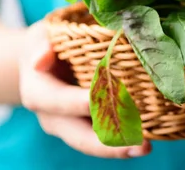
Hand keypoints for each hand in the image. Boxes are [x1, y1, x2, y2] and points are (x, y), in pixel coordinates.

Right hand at [18, 22, 151, 158]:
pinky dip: (123, 139)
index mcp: (38, 94)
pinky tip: (146, 138)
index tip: (107, 103)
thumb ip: (40, 45)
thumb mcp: (40, 37)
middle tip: (141, 146)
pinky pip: (104, 138)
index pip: (60, 102)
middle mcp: (53, 118)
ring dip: (120, 147)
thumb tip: (40, 60)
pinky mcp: (86, 128)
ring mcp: (70, 127)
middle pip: (79, 137)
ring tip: (145, 147)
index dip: (82, 103)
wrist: (42, 62)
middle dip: (108, 144)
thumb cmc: (47, 43)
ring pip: (94, 144)